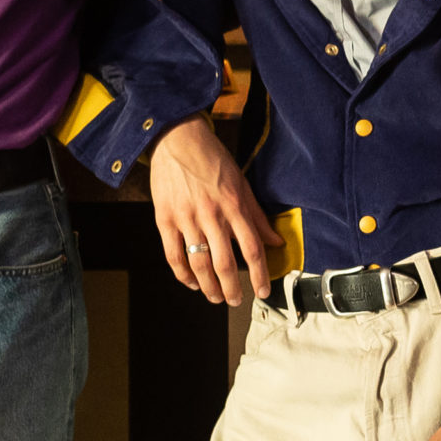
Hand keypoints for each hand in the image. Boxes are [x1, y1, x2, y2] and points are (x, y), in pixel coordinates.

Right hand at [150, 115, 279, 304]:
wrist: (177, 140)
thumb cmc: (212, 160)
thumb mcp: (242, 184)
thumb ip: (257, 216)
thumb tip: (275, 241)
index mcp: (234, 206)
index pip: (252, 249)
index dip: (260, 274)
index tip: (263, 290)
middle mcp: (211, 215)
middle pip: (225, 263)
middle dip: (232, 288)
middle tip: (236, 301)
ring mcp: (186, 218)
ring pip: (199, 264)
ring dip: (209, 287)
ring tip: (216, 297)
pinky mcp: (165, 219)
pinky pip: (173, 255)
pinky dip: (183, 274)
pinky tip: (192, 283)